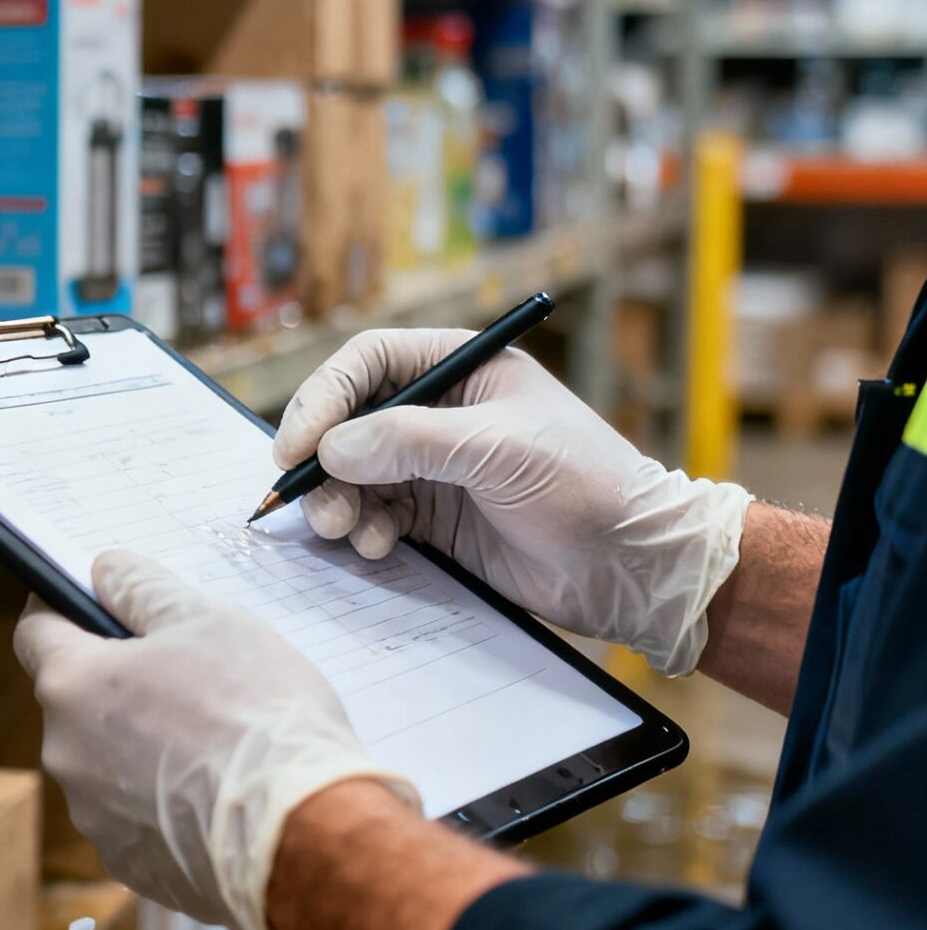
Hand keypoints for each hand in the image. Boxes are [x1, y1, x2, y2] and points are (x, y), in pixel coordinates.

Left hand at [14, 552, 418, 929]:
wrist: (307, 836)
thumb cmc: (258, 716)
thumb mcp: (207, 619)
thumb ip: (141, 588)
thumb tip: (104, 571)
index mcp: (72, 686)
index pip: (36, 632)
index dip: (62, 610)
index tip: (95, 602)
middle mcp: (66, 755)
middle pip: (77, 700)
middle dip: (119, 683)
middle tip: (186, 675)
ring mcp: (96, 817)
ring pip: (108, 760)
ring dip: (143, 744)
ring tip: (214, 740)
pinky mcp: (132, 864)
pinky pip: (138, 815)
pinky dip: (166, 800)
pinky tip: (218, 791)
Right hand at [273, 327, 747, 673]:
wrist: (633, 567)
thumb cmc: (585, 485)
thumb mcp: (497, 449)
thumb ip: (408, 441)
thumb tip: (330, 449)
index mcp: (461, 368)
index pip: (368, 363)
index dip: (323, 398)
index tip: (297, 445)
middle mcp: (440, 412)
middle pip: (348, 420)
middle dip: (322, 459)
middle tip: (308, 497)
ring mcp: (435, 467)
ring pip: (352, 472)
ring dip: (336, 500)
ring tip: (345, 528)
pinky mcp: (435, 518)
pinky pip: (374, 514)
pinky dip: (363, 531)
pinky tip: (381, 546)